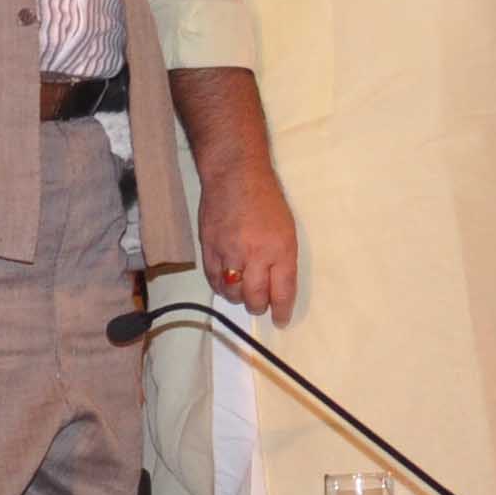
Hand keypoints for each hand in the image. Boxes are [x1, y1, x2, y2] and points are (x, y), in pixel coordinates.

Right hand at [196, 155, 301, 322]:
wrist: (235, 175)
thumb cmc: (267, 199)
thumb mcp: (286, 230)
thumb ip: (282, 260)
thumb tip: (275, 288)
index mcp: (281, 249)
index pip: (282, 292)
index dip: (281, 311)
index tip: (280, 319)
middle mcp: (256, 255)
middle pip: (255, 298)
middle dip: (259, 307)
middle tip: (260, 304)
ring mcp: (230, 253)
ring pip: (233, 293)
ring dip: (239, 298)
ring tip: (243, 291)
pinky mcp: (209, 249)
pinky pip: (214, 280)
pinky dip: (220, 287)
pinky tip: (226, 283)